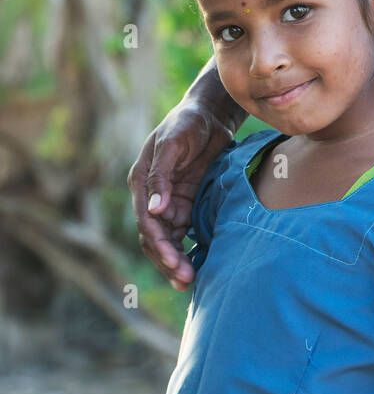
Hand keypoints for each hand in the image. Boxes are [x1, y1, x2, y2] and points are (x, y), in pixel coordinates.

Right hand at [128, 101, 235, 289]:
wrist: (210, 112)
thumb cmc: (188, 122)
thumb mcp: (172, 143)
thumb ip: (161, 176)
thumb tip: (154, 210)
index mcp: (141, 181)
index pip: (146, 221)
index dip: (158, 243)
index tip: (173, 260)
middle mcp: (151, 195)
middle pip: (154, 237)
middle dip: (167, 260)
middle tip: (185, 279)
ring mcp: (170, 201)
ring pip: (168, 239)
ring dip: (176, 261)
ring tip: (190, 280)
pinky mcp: (187, 202)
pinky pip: (185, 232)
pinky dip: (190, 249)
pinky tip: (200, 265)